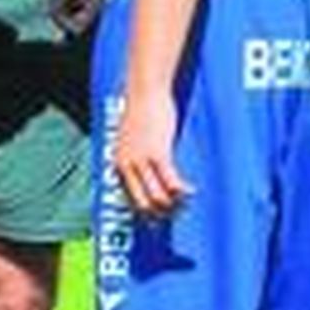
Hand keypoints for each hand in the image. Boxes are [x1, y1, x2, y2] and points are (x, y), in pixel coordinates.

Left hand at [114, 88, 191, 216]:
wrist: (144, 91)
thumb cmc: (141, 111)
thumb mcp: (131, 138)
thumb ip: (134, 155)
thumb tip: (145, 171)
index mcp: (118, 164)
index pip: (128, 201)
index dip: (145, 213)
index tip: (159, 218)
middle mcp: (126, 166)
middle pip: (143, 205)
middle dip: (160, 215)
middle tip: (176, 214)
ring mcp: (141, 161)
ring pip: (158, 199)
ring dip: (175, 205)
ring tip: (186, 202)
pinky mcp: (158, 154)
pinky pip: (172, 183)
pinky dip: (183, 191)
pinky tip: (192, 191)